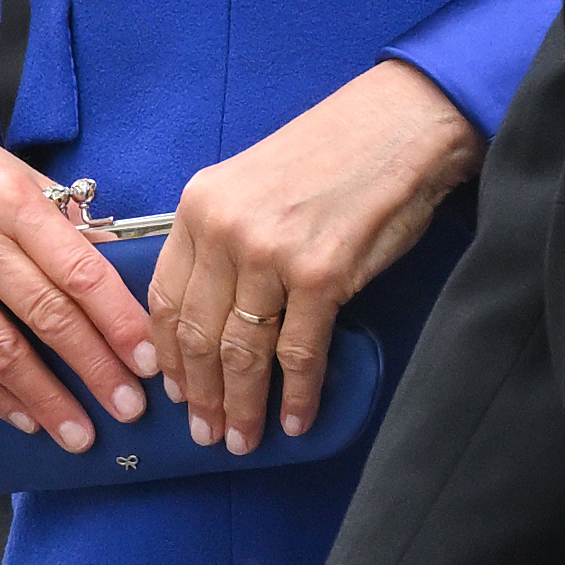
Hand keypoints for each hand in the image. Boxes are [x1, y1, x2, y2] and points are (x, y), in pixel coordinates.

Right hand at [0, 99, 161, 453]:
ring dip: (44, 399)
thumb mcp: (26, 183)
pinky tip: (25, 417)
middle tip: (129, 408)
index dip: (118, 322)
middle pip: (44, 317)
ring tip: (79, 432)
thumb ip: (70, 235)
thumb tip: (124, 295)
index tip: (148, 362)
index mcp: (12, 201)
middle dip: (93, 369)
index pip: (79, 273)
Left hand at [151, 60, 484, 456]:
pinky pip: (300, 353)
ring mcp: (273, 253)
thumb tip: (213, 313)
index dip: (167, 354)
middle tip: (205, 432)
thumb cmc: (333, 154)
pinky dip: (297, 395)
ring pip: (243, 353)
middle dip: (199, 395)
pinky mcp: (324, 275)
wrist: (401, 125)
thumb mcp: (251, 182)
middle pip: (197, 334)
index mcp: (200, 205)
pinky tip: (297, 419)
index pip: (163, 297)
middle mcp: (226, 230)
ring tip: (243, 438)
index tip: (173, 389)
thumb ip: (223, 238)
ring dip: (241, 406)